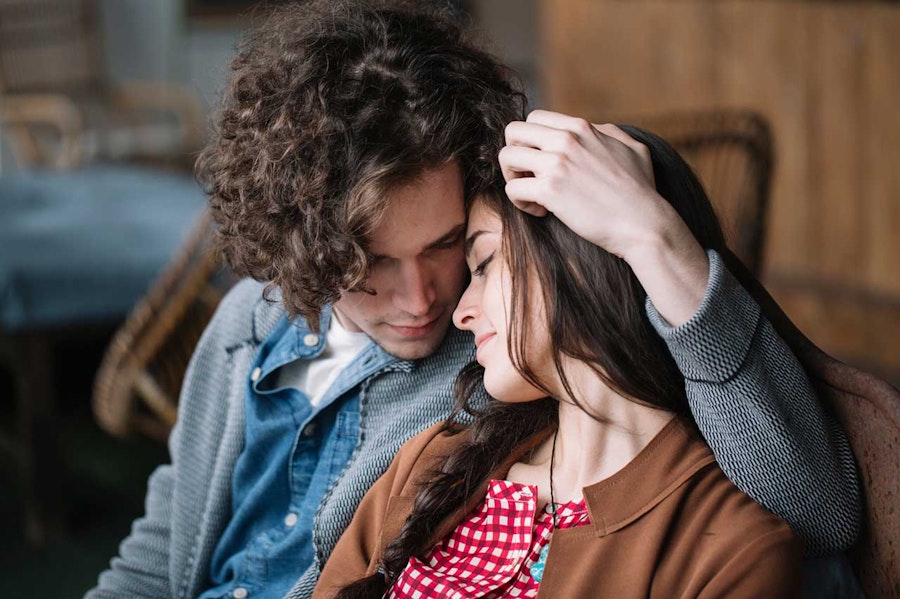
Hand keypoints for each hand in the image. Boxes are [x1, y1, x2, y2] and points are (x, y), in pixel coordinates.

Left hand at [499, 109, 668, 260]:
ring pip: (505, 158)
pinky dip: (520, 204)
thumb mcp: (631, 147)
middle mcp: (565, 140)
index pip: (533, 118)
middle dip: (514, 155)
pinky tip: (541, 211)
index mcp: (580, 128)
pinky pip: (512, 190)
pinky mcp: (550, 191)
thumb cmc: (641, 190)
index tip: (543, 162)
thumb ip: (607, 133)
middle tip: (529, 177)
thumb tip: (594, 130)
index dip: (531, 141)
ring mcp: (556, 164)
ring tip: (532, 195)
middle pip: (512, 132)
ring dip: (513, 178)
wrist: (644, 222)